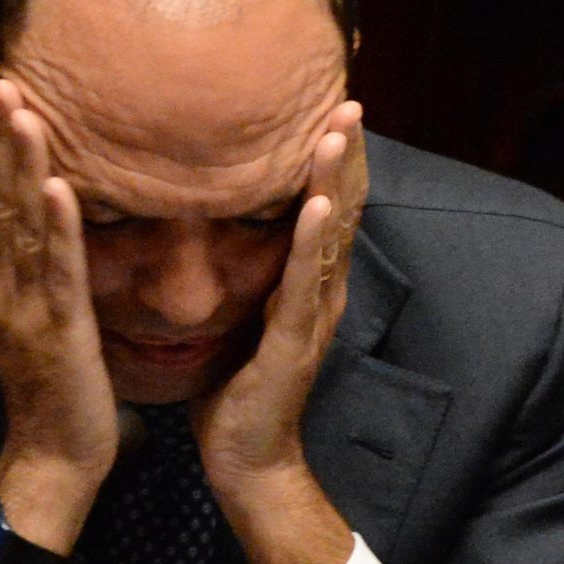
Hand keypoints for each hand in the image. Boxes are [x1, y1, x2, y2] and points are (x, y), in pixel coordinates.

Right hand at [0, 80, 119, 555]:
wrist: (51, 456)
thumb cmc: (44, 382)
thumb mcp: (11, 308)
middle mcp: (0, 283)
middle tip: (0, 73)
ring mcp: (24, 304)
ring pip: (20, 224)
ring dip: (21, 164)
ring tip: (23, 108)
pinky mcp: (58, 328)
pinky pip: (57, 270)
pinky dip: (56, 226)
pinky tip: (57, 185)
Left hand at [192, 101, 367, 499]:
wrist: (246, 462)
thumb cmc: (237, 394)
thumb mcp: (240, 319)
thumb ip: (245, 277)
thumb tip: (214, 231)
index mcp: (306, 287)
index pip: (325, 211)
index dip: (331, 162)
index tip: (330, 110)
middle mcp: (320, 295)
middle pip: (341, 212)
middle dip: (344, 156)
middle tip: (349, 101)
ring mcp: (312, 318)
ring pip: (329, 238)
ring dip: (336, 182)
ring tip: (338, 133)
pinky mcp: (292, 343)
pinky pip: (303, 285)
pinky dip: (311, 242)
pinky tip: (319, 204)